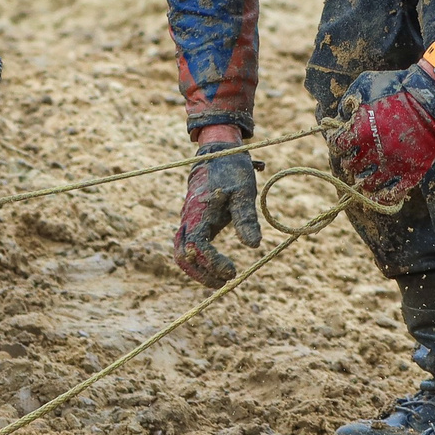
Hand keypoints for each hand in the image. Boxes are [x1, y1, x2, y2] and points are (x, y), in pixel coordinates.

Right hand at [174, 138, 261, 285]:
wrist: (218, 152)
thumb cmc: (232, 171)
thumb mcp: (244, 192)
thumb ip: (246, 218)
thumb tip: (253, 246)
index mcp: (199, 211)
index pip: (198, 247)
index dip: (212, 263)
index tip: (232, 271)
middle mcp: (189, 217)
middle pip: (182, 254)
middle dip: (201, 273)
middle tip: (225, 282)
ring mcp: (188, 218)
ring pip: (181, 250)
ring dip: (197, 268)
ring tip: (220, 278)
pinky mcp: (193, 219)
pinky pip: (187, 244)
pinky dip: (198, 258)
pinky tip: (216, 264)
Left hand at [328, 47, 434, 210]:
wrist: (433, 94)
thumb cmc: (398, 85)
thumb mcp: (365, 83)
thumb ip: (349, 100)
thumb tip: (341, 116)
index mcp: (361, 130)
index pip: (338, 146)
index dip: (338, 143)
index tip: (342, 141)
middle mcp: (375, 150)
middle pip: (351, 166)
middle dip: (350, 162)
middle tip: (354, 158)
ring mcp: (394, 163)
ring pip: (369, 183)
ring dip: (363, 180)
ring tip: (365, 175)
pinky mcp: (413, 171)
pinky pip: (394, 193)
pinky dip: (384, 196)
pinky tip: (380, 193)